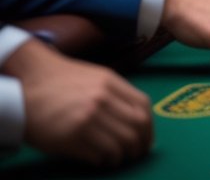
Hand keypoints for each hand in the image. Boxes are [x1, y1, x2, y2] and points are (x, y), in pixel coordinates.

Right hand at [5, 39, 150, 166]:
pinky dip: (103, 160)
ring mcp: (86, 119)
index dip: (149, 127)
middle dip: (139, 145)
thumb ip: (117, 94)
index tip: (146, 139)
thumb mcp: (96, 78)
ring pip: (120, 145)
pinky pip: (98, 155)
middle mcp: (102, 100)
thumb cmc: (63, 83)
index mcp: (111, 83)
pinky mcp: (70, 138)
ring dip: (122, 156)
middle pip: (136, 128)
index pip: (144, 108)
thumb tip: (138, 120)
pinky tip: (99, 159)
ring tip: (116, 158)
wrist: (29, 84)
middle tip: (135, 153)